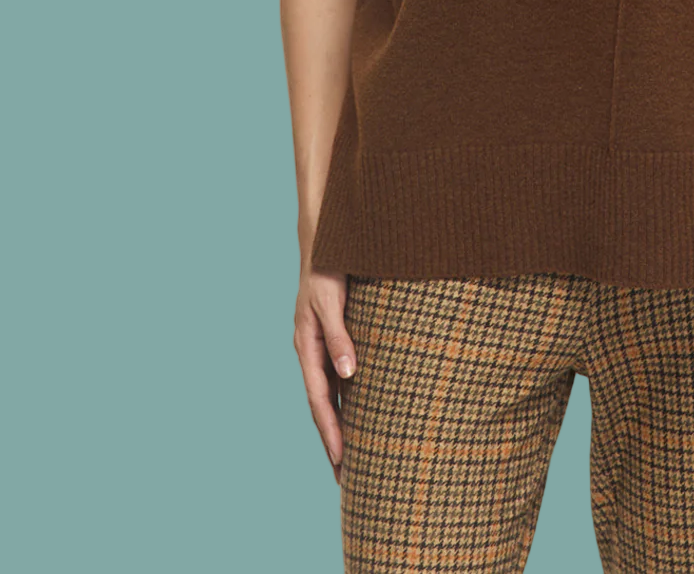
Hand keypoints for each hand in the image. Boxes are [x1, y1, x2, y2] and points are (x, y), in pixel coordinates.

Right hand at [295, 266, 357, 482]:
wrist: (325, 241)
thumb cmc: (329, 268)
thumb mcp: (331, 301)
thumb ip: (339, 336)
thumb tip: (348, 374)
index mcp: (307, 346)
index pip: (320, 399)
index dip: (331, 430)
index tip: (343, 460)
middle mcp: (311, 352)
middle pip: (322, 406)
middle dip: (333, 442)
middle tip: (346, 480)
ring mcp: (319, 347)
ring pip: (329, 395)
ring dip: (339, 426)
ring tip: (351, 460)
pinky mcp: (331, 339)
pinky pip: (337, 379)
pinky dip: (345, 402)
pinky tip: (358, 416)